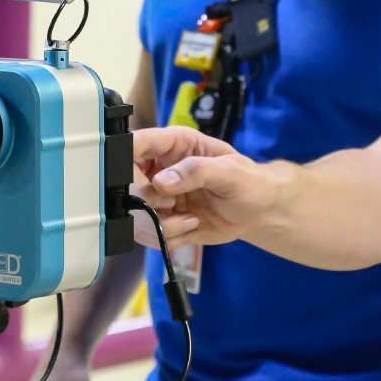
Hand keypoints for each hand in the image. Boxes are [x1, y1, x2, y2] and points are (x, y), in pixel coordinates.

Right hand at [129, 127, 271, 248]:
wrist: (258, 211)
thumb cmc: (247, 181)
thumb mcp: (230, 171)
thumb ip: (196, 171)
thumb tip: (161, 181)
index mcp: (173, 146)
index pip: (137, 143)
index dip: (123, 155)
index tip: (125, 175)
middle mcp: (159, 171)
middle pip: (127, 187)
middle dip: (149, 202)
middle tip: (174, 204)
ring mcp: (159, 199)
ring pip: (135, 216)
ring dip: (161, 224)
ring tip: (190, 220)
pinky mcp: (163, 222)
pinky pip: (150, 236)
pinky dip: (169, 237)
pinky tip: (191, 227)